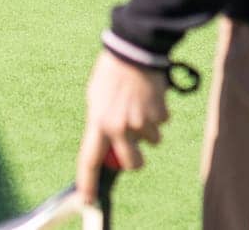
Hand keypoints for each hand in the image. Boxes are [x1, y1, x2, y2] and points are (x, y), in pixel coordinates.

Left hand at [75, 49, 169, 201]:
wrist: (133, 50)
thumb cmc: (110, 73)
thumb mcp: (96, 98)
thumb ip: (100, 123)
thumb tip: (108, 146)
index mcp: (98, 121)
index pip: (89, 158)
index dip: (88, 181)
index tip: (87, 198)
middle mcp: (118, 126)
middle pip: (132, 163)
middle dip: (137, 158)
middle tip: (135, 143)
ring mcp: (140, 122)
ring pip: (151, 141)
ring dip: (148, 128)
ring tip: (139, 104)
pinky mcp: (158, 114)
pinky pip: (162, 123)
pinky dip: (158, 114)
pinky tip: (150, 96)